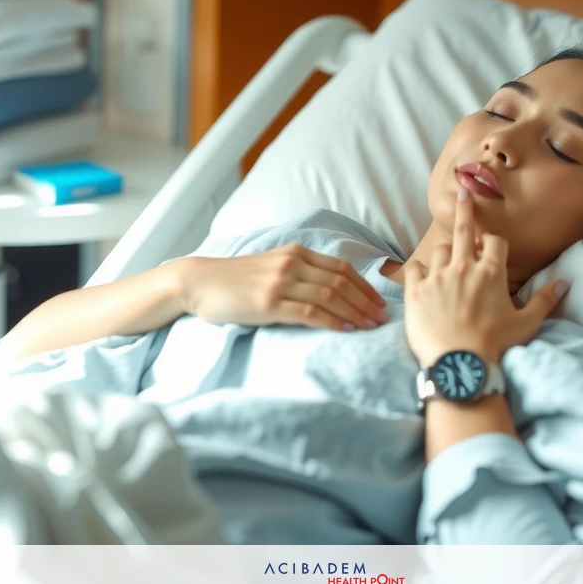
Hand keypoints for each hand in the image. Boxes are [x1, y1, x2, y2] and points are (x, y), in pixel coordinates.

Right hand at [179, 244, 388, 330]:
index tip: (379, 302)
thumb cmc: (234, 280)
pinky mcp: (270, 303)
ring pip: (330, 296)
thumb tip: (328, 290)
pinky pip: (311, 312)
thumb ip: (297, 273)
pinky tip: (346, 330)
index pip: (341, 268)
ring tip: (371, 327)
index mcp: (295, 253)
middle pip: (341, 282)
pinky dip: (333, 321)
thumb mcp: (271, 267)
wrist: (199, 282)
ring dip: (355, 312)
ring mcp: (281, 283)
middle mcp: (292, 264)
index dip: (365, 286)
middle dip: (366, 301)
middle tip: (383, 318)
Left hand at [404, 186, 568, 367]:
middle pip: (464, 231)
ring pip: (440, 251)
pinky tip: (421, 275)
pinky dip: (418, 270)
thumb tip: (565, 283)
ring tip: (448, 263)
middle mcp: (463, 268)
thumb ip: (544, 300)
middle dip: (466, 209)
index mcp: (491, 273)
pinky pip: (414, 269)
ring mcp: (438, 278)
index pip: (496, 242)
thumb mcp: (526, 323)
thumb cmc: (495, 344)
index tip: (491, 247)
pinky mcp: (417, 291)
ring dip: (446, 254)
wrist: (460, 364)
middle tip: (463, 193)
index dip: (494, 243)